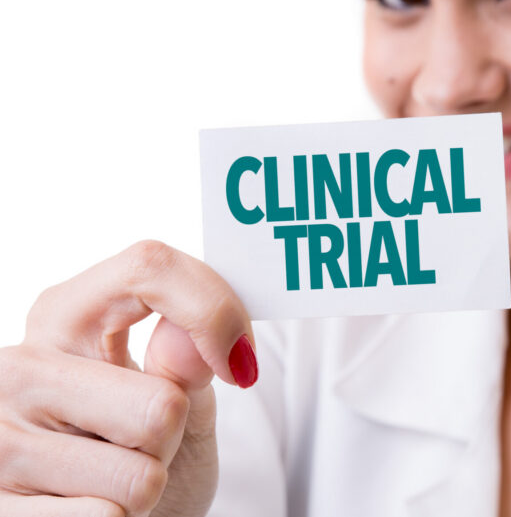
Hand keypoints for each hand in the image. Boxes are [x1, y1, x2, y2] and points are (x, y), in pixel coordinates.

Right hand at [0, 240, 257, 516]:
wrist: (111, 516)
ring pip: (140, 474)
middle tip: (144, 439)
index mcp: (64, 314)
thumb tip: (190, 338)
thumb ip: (186, 360)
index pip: (150, 267)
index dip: (214, 310)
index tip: (241, 363)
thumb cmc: (142, 448)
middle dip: (174, 433)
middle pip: (162, 404)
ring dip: (146, 486)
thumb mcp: (177, 394)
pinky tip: (87, 504)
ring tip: (112, 474)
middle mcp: (18, 367)